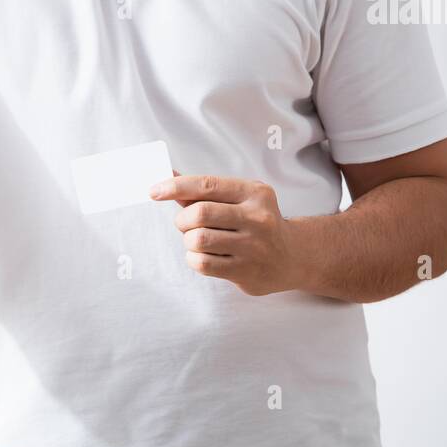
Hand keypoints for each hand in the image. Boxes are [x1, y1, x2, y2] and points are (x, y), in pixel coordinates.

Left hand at [150, 174, 302, 296]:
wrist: (292, 257)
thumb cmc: (256, 224)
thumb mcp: (240, 200)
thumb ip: (204, 191)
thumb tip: (168, 176)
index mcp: (254, 193)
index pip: (207, 185)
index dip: (176, 186)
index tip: (154, 191)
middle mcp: (257, 217)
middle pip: (200, 214)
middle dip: (183, 220)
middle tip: (186, 225)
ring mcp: (253, 246)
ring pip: (198, 240)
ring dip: (189, 241)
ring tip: (198, 241)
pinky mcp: (245, 271)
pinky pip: (203, 263)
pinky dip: (194, 258)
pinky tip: (203, 256)